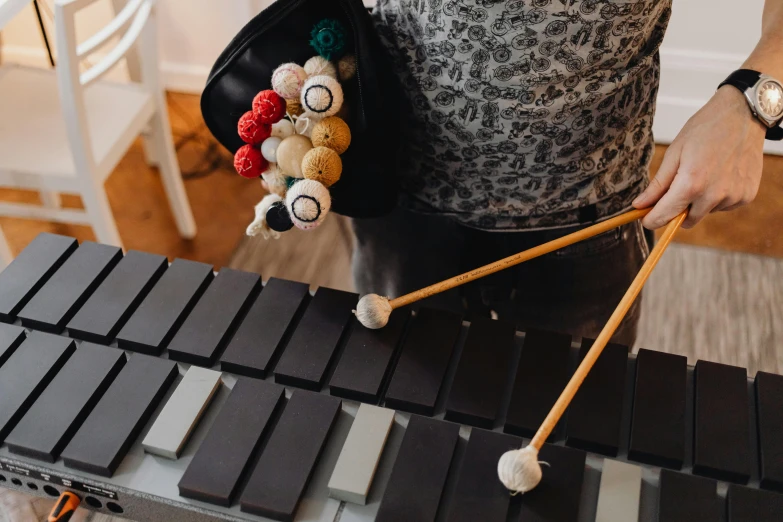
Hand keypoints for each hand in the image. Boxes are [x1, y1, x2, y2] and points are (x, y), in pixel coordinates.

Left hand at [633, 85, 765, 228]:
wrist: (743, 115)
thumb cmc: (706, 129)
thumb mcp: (674, 153)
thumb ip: (658, 184)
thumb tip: (640, 205)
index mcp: (692, 184)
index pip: (665, 215)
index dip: (652, 220)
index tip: (646, 220)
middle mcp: (714, 195)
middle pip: (685, 220)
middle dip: (677, 210)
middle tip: (677, 188)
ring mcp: (733, 197)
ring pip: (705, 212)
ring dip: (699, 202)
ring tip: (705, 173)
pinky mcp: (747, 196)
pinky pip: (724, 206)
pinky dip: (718, 197)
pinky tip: (721, 175)